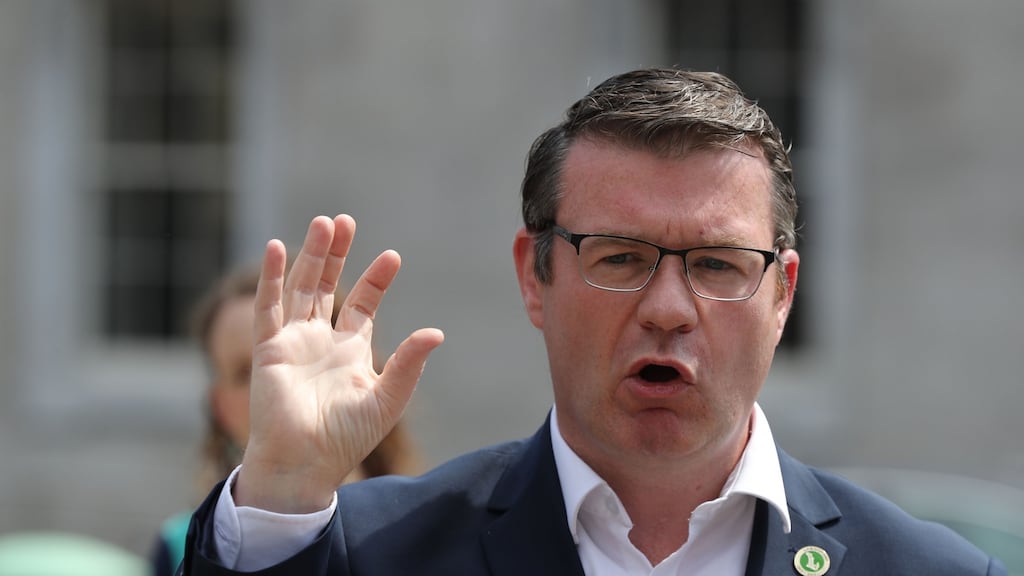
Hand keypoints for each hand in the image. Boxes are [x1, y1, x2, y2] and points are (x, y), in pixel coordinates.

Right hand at [234, 215, 443, 512]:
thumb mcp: (387, 399)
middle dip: (338, 253)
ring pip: (301, 287)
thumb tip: (436, 332)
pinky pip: (267, 306)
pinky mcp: (268, 348)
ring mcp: (293, 342)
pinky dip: (270, 277)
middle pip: (328, 285)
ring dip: (311, 255)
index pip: (362, 304)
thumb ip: (408, 364)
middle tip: (347, 221)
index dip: (375, 280)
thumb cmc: (346, 438)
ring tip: (325, 223)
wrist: (305, 464)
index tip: (392, 257)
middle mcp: (321, 341)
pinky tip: (276, 247)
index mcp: (350, 350)